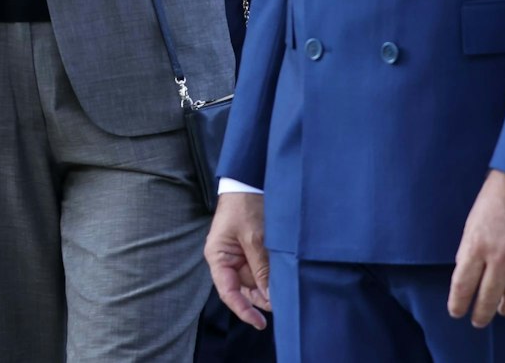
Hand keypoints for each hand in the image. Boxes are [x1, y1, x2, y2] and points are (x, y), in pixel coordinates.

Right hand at [205, 192, 271, 329]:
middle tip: (282, 302)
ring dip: (269, 286)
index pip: (228, 292)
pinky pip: (261, 270)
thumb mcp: (254, 238)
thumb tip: (270, 296)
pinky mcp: (252, 250)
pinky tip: (284, 277)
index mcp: (218, 257)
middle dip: (261, 298)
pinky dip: (272, 275)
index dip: (243, 310)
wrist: (250, 181)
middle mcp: (227, 260)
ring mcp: (240, 256)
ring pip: (255, 282)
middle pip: (244, 290)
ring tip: (286, 289)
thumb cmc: (244, 206)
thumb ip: (262, 268)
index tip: (259, 323)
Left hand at [448, 169, 504, 326]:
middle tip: (479, 321)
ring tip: (504, 310)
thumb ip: (469, 247)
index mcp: (475, 245)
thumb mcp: (472, 220)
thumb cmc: (496, 196)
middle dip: (482, 314)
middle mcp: (499, 257)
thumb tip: (465, 270)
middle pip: (488, 298)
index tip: (457, 313)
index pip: (463, 285)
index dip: (458, 303)